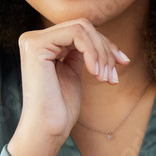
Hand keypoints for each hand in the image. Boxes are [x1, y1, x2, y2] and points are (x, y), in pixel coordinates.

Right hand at [8, 18, 129, 155]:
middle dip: (106, 49)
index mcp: (42, 44)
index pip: (80, 30)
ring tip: (106, 78)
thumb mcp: (73, 72)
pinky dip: (93, 52)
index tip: (123, 64)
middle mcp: (33, 39)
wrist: (47, 130)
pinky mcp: (36, 46)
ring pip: (82, 28)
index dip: (105, 45)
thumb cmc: (61, 108)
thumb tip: (101, 39)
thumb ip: (80, 52)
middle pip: (83, 26)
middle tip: (114, 76)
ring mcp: (32, 40)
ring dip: (102, 53)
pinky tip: (96, 74)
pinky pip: (76, 34)